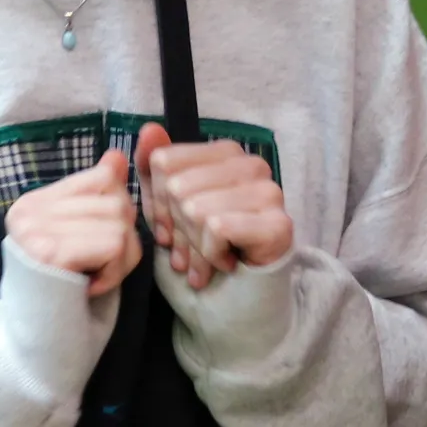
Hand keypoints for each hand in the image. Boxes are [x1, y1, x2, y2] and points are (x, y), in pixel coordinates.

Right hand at [3, 149, 141, 297]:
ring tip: (94, 280)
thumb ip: (97, 201)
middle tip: (99, 272)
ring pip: (120, 221)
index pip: (102, 178)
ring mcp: (35, 229)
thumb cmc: (64, 299)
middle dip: (125, 241)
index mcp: (35, 203)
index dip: (118, 216)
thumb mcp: (85, 242)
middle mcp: (29, 210)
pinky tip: (91, 288)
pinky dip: (115, 272)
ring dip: (122, 260)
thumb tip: (115, 157)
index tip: (97, 250)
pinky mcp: (49, 251)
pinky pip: (115, 242)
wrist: (34, 350)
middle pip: (116, 199)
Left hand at [134, 123, 292, 292]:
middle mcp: (251, 165)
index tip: (168, 227)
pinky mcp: (278, 224)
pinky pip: (218, 228)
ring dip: (192, 247)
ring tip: (203, 262)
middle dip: (174, 229)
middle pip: (177, 187)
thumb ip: (155, 168)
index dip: (156, 202)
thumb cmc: (205, 248)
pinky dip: (212, 255)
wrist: (243, 297)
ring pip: (196, 209)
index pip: (163, 162)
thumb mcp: (168, 208)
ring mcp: (269, 192)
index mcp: (226, 152)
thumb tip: (149, 129)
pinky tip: (225, 263)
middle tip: (186, 251)